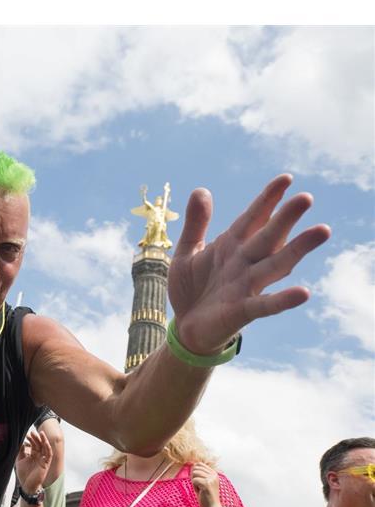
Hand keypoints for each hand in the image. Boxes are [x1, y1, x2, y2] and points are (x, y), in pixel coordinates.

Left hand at [14, 428, 52, 492]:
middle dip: (36, 438)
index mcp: (33, 455)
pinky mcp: (46, 464)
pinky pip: (48, 454)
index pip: (33, 445)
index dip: (31, 439)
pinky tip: (45, 442)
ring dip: (43, 440)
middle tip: (32, 432)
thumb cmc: (24, 474)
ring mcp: (43, 460)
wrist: (26, 485)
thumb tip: (20, 442)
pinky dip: (47, 448)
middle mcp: (39, 456)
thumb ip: (20, 451)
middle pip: (39, 445)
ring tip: (40, 433)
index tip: (26, 434)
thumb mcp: (20, 460)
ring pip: (45, 448)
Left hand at [168, 175, 330, 354]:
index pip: (253, 218)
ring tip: (322, 231)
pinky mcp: (243, 310)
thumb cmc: (191, 288)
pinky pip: (266, 305)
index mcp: (232, 246)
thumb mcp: (187, 252)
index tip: (286, 179)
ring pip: (275, 264)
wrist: (185, 327)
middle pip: (269, 237)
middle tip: (306, 198)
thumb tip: (201, 189)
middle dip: (285, 218)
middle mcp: (244, 262)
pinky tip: (303, 293)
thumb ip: (196, 224)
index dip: (268, 199)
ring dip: (297, 249)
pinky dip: (283, 299)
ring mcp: (246, 286)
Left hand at [190, 462, 222, 506]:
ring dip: (194, 483)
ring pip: (194, 474)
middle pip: (196, 468)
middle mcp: (214, 474)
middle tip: (200, 486)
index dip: (195, 473)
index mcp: (214, 473)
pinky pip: (194, 480)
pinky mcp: (207, 484)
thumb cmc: (206, 496)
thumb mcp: (204, 482)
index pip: (199, 464)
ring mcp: (211, 479)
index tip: (200, 482)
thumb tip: (192, 464)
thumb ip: (200, 473)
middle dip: (194, 477)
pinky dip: (195, 487)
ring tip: (201, 489)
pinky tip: (201, 492)